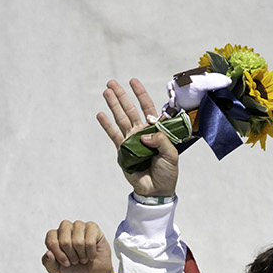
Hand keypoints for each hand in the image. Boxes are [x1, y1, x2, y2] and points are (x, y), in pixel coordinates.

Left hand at [41, 220, 115, 272]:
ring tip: (83, 257)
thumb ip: (48, 263)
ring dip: (81, 255)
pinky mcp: (92, 227)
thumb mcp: (58, 270)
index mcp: (54, 236)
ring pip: (78, 242)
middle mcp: (65, 228)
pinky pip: (90, 242)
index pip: (51, 241)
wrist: (93, 271)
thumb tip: (48, 253)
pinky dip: (90, 253)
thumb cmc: (74, 268)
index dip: (59, 255)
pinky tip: (91, 255)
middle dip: (71, 256)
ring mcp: (78, 225)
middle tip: (75, 260)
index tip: (66, 263)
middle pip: (65, 242)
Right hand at [97, 79, 179, 198]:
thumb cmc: (167, 172)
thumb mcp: (171, 154)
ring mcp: (131, 140)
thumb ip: (160, 141)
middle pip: (130, 110)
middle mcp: (142, 132)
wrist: (156, 190)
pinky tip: (101, 115)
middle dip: (121, 96)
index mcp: (156, 130)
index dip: (141, 95)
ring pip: (120, 119)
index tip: (133, 82)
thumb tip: (144, 134)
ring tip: (105, 92)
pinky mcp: (123, 151)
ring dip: (113, 106)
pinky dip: (107, 125)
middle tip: (111, 83)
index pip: (148, 108)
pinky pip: (114, 135)